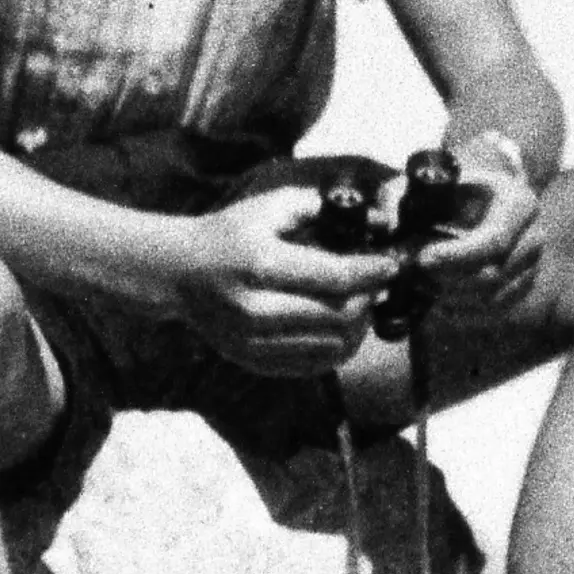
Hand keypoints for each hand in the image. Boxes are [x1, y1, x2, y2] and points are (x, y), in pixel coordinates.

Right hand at [170, 188, 398, 375]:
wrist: (180, 273)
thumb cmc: (231, 233)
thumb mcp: (269, 207)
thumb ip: (319, 208)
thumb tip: (374, 221)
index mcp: (260, 265)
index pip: (334, 277)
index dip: (371, 273)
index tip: (392, 265)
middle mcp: (255, 310)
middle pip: (337, 316)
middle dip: (367, 300)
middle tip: (377, 286)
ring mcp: (252, 342)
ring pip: (331, 346)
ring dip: (356, 327)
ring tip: (360, 306)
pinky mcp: (253, 362)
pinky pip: (313, 365)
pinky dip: (336, 348)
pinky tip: (340, 328)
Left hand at [410, 144, 542, 316]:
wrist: (476, 203)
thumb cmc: (450, 191)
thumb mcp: (423, 184)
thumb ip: (399, 197)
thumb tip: (384, 224)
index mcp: (519, 202)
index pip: (495, 240)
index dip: (457, 256)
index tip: (422, 260)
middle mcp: (534, 237)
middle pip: (493, 275)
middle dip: (448, 280)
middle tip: (412, 275)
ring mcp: (531, 267)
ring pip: (491, 299)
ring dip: (451, 297)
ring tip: (419, 284)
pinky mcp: (521, 290)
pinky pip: (492, 313)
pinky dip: (461, 311)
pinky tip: (435, 299)